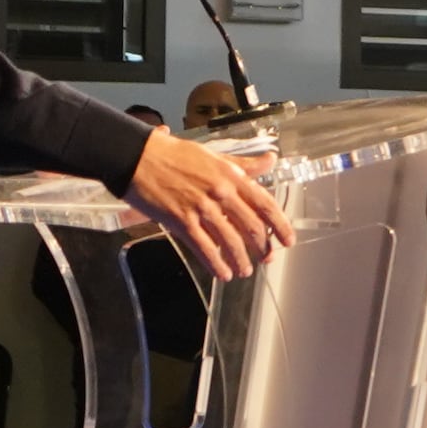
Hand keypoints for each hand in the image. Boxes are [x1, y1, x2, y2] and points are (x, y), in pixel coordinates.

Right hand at [125, 126, 292, 280]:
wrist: (138, 156)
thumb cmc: (174, 154)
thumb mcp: (214, 155)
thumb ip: (244, 164)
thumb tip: (271, 160)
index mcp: (231, 175)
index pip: (264, 204)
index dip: (280, 225)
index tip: (289, 239)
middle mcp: (220, 193)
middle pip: (251, 227)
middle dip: (262, 247)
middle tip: (267, 259)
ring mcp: (201, 208)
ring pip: (230, 241)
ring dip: (240, 260)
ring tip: (245, 271)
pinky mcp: (181, 221)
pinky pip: (204, 248)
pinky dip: (216, 264)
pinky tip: (223, 273)